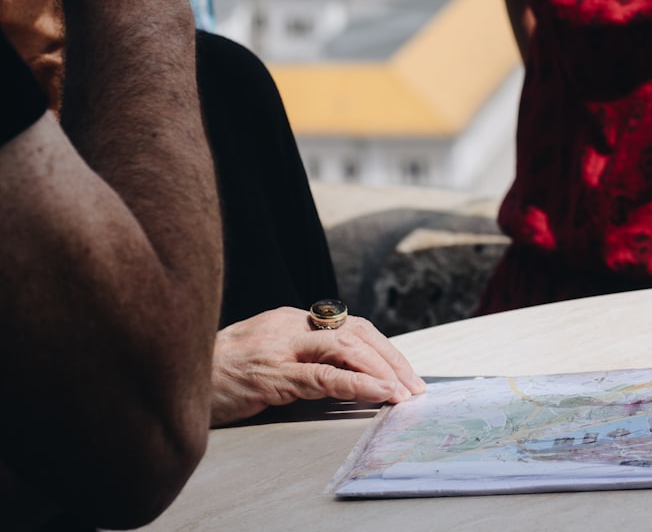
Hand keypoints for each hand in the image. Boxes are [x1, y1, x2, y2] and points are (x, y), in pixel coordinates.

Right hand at [210, 307, 426, 425]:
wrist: (175, 373)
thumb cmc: (221, 369)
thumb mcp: (266, 350)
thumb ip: (300, 352)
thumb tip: (343, 370)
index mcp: (293, 318)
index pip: (351, 326)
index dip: (383, 348)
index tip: (403, 371)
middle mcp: (292, 326)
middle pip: (357, 333)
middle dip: (392, 359)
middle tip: (415, 385)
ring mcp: (282, 348)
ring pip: (347, 349)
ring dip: (383, 371)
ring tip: (404, 393)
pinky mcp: (273, 374)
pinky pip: (324, 377)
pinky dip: (357, 385)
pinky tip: (379, 394)